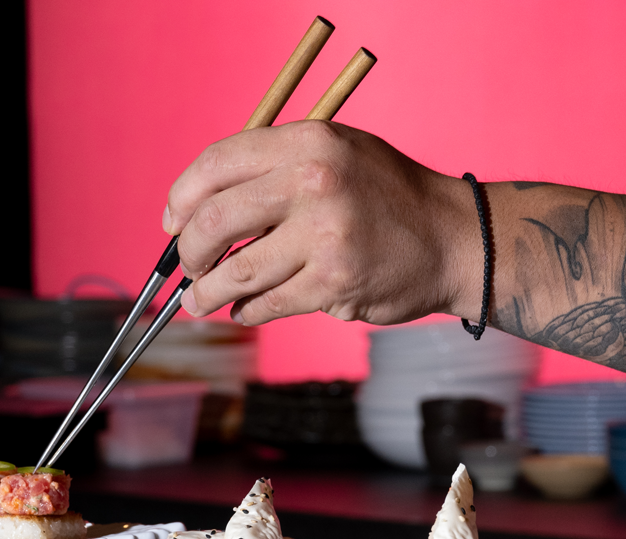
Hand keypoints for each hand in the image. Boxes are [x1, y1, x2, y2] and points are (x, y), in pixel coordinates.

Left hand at [164, 121, 479, 325]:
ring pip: (236, 271)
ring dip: (208, 293)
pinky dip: (247, 310)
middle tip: (189, 268)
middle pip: (215, 220)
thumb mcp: (335, 153)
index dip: (182, 198)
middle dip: (188, 253)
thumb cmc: (387, 196)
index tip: (172, 223)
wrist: (453, 238)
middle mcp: (313, 181)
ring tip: (201, 302)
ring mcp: (325, 234)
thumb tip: (199, 208)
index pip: (217, 164)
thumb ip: (275, 168)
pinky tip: (244, 309)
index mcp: (307, 141)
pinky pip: (268, 302)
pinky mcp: (334, 281)